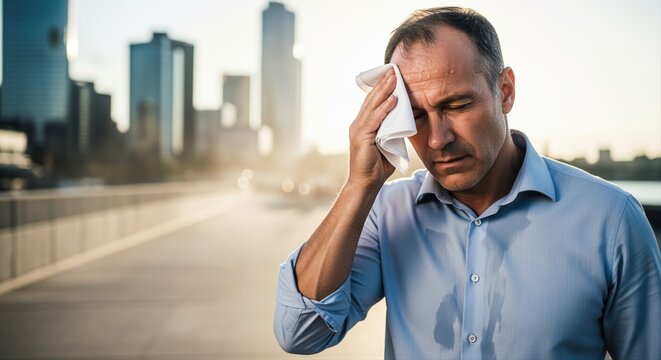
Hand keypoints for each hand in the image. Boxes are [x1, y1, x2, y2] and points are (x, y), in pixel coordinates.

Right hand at [347, 68, 397, 188]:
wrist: (366, 183)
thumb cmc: (377, 167)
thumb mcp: (388, 144)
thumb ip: (393, 132)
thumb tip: (405, 122)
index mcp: (363, 125)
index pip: (372, 103)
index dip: (382, 89)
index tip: (392, 76)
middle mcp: (358, 124)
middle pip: (371, 100)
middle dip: (383, 84)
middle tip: (394, 70)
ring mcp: (358, 130)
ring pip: (373, 106)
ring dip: (385, 91)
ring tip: (394, 78)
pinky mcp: (362, 137)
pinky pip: (375, 119)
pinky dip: (385, 108)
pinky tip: (393, 99)